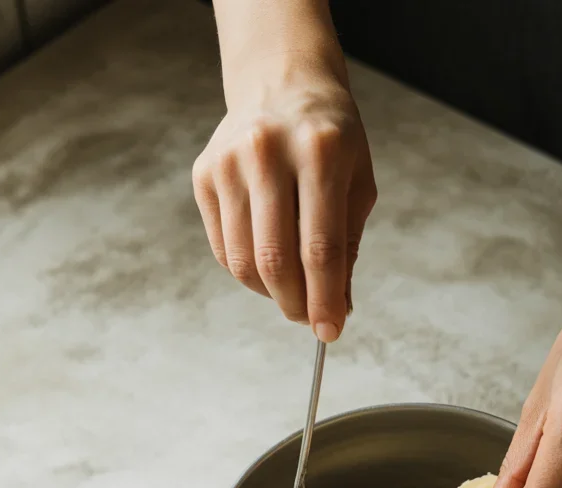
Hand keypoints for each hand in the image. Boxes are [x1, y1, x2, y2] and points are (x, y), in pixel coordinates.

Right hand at [192, 54, 376, 341]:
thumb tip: (336, 310)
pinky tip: (268, 265)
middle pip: (275, 260)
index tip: (331, 331)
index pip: (320, 249)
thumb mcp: (357, 184)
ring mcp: (229, 163)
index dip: (325, 300)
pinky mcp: (204, 175)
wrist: (282, 81)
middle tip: (308, 318)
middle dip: (295, 304)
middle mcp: (268, 153)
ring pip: (244, 262)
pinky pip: (224, 249)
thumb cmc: (330, 140)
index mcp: (319, 152)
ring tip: (291, 292)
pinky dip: (248, 273)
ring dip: (270, 293)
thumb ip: (346, 248)